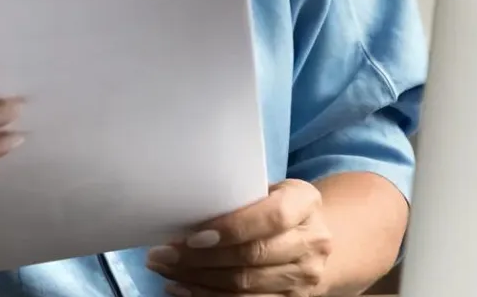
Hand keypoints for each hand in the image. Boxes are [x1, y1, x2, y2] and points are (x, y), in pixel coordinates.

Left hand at [146, 180, 333, 296]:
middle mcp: (312, 242)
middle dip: (200, 258)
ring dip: (198, 280)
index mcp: (305, 203)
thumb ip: (239, 196)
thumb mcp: (268, 189)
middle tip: (163, 254)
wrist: (313, 238)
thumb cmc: (276, 204)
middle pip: (252, 256)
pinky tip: (183, 289)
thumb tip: (182, 207)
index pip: (271, 217)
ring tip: (166, 271)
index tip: (191, 236)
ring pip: (244, 285)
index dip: (231, 229)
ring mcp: (305, 277)